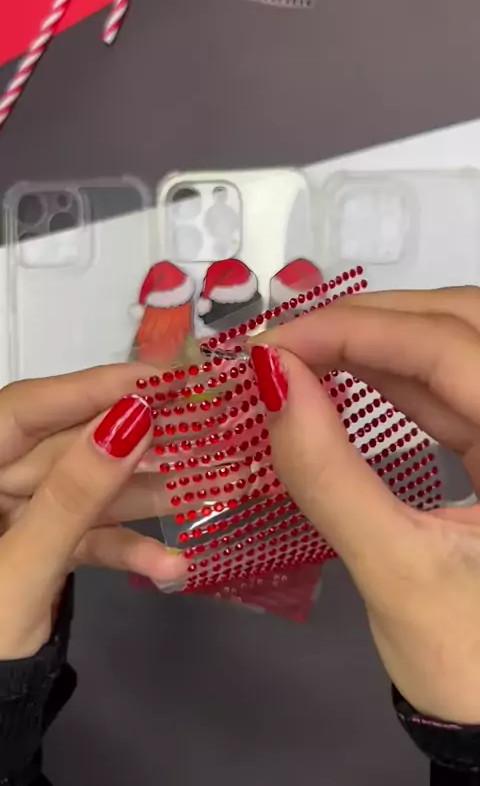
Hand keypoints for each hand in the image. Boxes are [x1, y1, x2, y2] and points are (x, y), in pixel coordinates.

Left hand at [0, 366, 189, 657]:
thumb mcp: (22, 567)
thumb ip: (74, 494)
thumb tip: (132, 419)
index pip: (28, 408)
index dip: (95, 387)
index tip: (160, 379)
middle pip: (69, 447)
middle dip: (139, 444)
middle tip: (205, 427)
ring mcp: (15, 519)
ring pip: (86, 493)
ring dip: (145, 498)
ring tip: (214, 488)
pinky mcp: (37, 552)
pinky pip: (83, 539)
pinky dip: (123, 551)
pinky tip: (171, 569)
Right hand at [252, 287, 479, 723]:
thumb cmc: (466, 661)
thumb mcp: (395, 570)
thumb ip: (329, 474)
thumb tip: (269, 381)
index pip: (450, 349)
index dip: (357, 331)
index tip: (272, 344)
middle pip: (464, 323)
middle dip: (372, 320)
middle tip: (287, 341)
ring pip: (455, 348)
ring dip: (377, 341)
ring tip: (302, 351)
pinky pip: (447, 388)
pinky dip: (390, 373)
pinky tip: (342, 373)